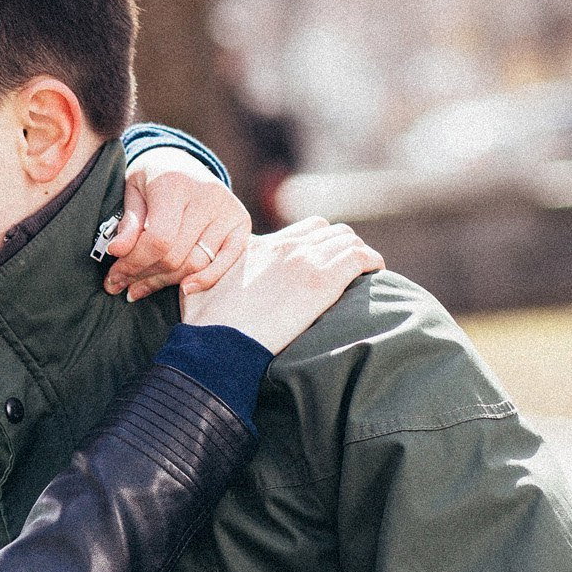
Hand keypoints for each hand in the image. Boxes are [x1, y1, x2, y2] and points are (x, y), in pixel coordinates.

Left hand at [103, 149, 250, 300]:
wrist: (183, 161)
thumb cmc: (152, 179)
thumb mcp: (132, 191)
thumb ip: (128, 222)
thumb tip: (117, 251)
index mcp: (174, 184)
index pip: (158, 239)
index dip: (134, 263)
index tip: (113, 274)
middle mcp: (207, 197)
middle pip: (175, 256)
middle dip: (142, 275)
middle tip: (119, 284)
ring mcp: (228, 211)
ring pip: (195, 264)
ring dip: (164, 282)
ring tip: (137, 288)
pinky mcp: (241, 223)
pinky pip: (226, 262)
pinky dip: (206, 280)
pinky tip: (184, 290)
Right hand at [180, 217, 382, 353]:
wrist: (219, 343)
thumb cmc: (205, 326)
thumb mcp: (199, 289)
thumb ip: (206, 276)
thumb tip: (198, 281)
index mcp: (259, 246)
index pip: (306, 229)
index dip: (320, 243)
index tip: (324, 262)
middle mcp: (283, 246)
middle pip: (330, 230)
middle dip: (341, 246)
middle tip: (346, 270)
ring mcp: (305, 260)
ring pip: (348, 239)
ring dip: (357, 255)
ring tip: (361, 275)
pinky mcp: (323, 279)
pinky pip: (362, 257)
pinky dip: (371, 263)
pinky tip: (373, 276)